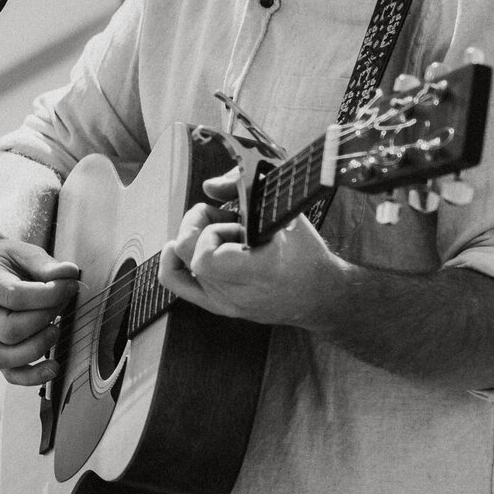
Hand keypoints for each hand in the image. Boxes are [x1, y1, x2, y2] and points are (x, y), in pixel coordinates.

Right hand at [0, 237, 80, 385]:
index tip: (70, 286)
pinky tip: (53, 367)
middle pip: (9, 330)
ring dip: (38, 348)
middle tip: (61, 306)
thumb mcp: (22, 252)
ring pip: (4, 357)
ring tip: (56, 330)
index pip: (14, 297)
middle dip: (44, 321)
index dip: (48, 295)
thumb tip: (69, 274)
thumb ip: (45, 264)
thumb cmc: (4, 260)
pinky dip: (32, 376)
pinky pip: (8, 373)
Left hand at [157, 170, 343, 326]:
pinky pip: (176, 284)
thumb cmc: (306, 253)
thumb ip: (244, 190)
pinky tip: (178, 247)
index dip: (213, 231)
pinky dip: (171, 261)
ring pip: (181, 264)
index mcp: (258, 271)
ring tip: (219, 234)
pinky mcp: (218, 307)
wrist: (322, 295)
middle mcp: (237, 292)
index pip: (206, 256)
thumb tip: (208, 186)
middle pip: (189, 253)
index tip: (235, 220)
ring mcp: (224, 303)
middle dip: (198, 225)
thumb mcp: (285, 213)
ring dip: (195, 239)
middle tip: (222, 218)